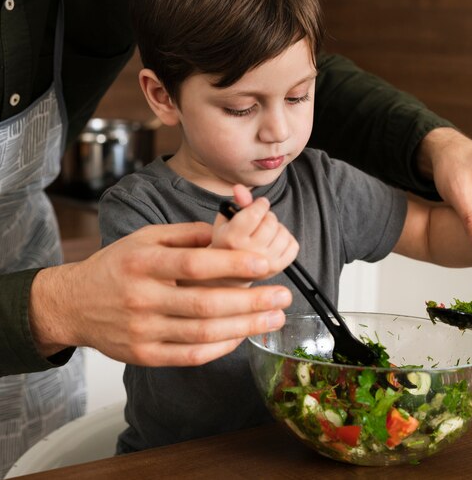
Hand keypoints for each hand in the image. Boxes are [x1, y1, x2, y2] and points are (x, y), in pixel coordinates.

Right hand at [29, 222, 291, 365]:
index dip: (233, 264)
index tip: (267, 263)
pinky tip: (243, 336)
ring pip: (202, 333)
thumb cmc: (116, 267)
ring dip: (245, 327)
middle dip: (251, 301)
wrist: (73, 304)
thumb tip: (229, 231)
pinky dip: (220, 348)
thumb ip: (186, 235)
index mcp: (142, 263)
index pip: (194, 265)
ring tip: (274, 318)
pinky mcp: (144, 356)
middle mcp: (141, 298)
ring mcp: (142, 331)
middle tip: (283, 297)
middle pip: (205, 304)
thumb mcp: (144, 238)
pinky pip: (190, 356)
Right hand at [211, 184, 298, 282]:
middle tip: (260, 221)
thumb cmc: (228, 243)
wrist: (230, 274)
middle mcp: (249, 254)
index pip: (255, 214)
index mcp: (231, 240)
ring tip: (266, 233)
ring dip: (277, 228)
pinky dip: (287, 239)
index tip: (260, 204)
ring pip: (283, 232)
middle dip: (268, 216)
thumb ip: (236, 203)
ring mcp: (265, 263)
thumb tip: (240, 188)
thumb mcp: (226, 221)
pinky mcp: (278, 268)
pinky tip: (274, 242)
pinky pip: (293, 245)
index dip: (261, 204)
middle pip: (271, 222)